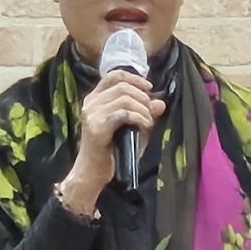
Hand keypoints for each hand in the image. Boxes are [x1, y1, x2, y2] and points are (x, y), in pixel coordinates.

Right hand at [56, 70, 165, 214]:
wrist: (94, 172)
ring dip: (143, 109)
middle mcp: (90, 103)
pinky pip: (123, 114)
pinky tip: (144, 126)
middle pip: (122, 87)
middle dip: (142, 97)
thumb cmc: (112, 150)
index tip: (149, 87)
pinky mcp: (96, 127)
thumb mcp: (132, 127)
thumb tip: (160, 102)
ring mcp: (91, 115)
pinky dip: (139, 118)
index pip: (113, 76)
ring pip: (124, 99)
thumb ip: (144, 113)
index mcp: (95, 98)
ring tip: (148, 122)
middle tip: (151, 112)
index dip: (134, 78)